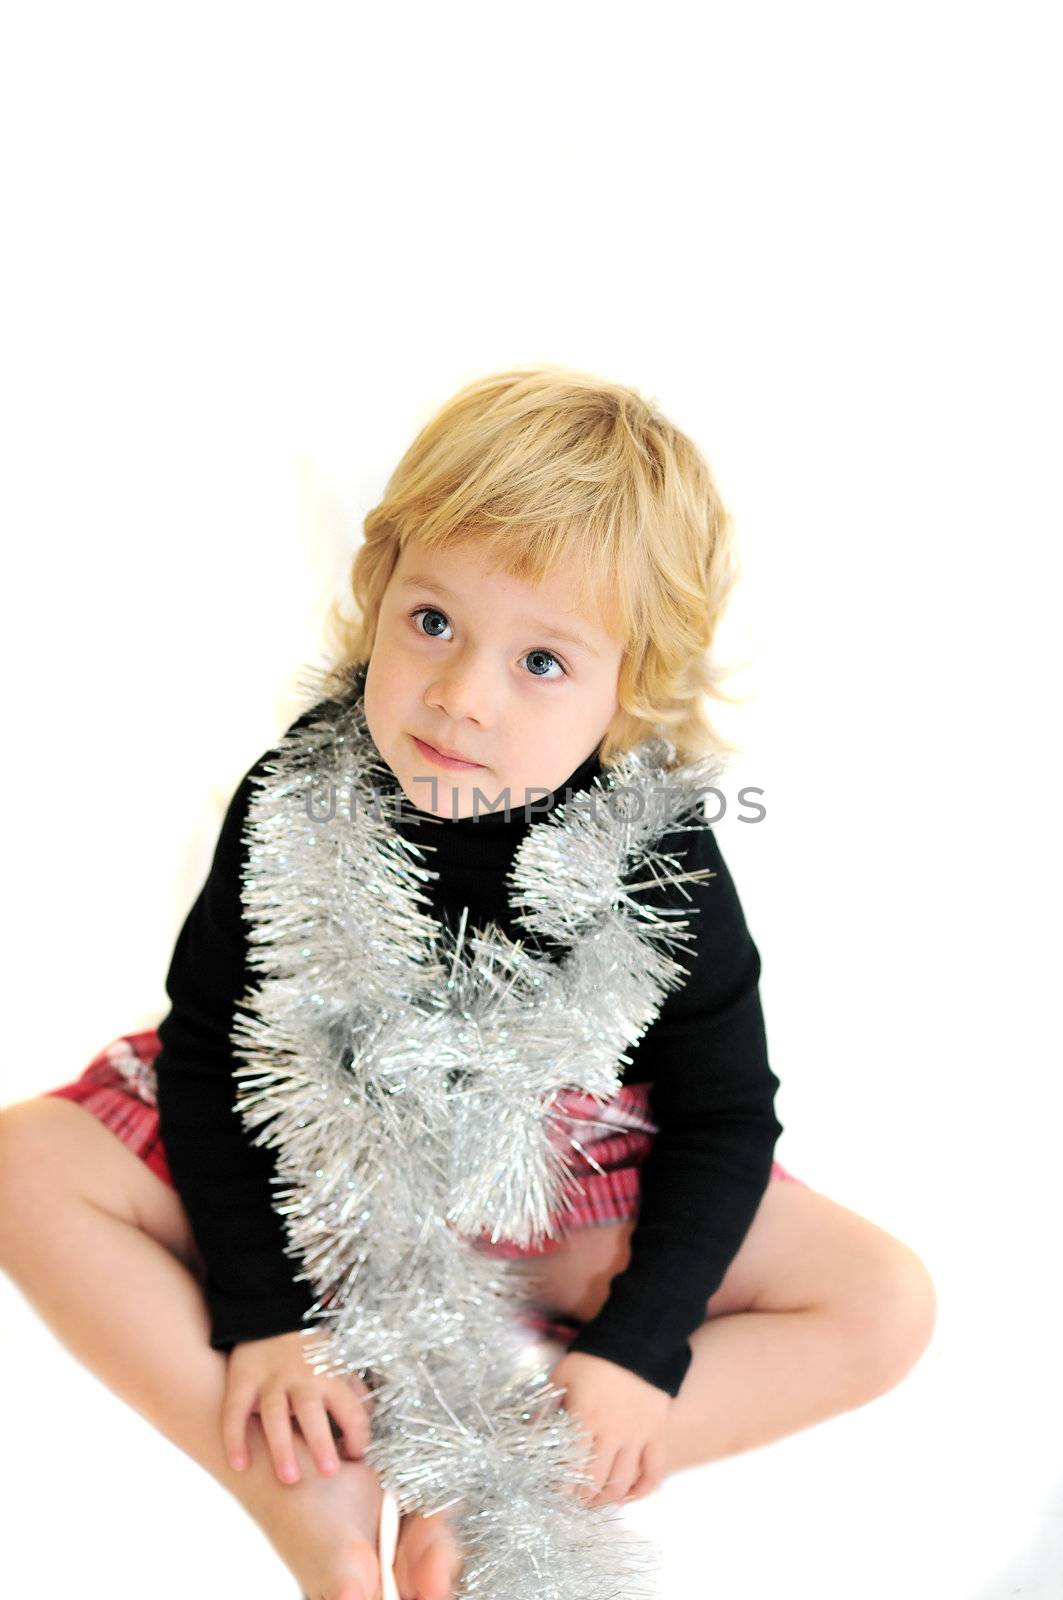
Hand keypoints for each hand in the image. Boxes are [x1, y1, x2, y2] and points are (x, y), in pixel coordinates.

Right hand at [222, 1329, 372, 1484]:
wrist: (269, 1314)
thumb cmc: (309, 1350)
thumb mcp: (338, 1361)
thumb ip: (353, 1391)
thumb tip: (368, 1422)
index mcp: (330, 1375)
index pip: (351, 1408)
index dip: (358, 1435)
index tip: (357, 1457)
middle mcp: (301, 1377)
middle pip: (311, 1410)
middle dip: (321, 1441)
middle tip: (329, 1473)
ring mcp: (269, 1380)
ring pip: (274, 1414)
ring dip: (281, 1447)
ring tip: (289, 1479)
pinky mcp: (242, 1380)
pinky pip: (235, 1411)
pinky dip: (235, 1437)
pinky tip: (239, 1465)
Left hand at [549, 1350, 669, 1504]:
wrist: (637, 1341)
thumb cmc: (593, 1358)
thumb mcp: (562, 1376)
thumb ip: (545, 1405)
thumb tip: (527, 1429)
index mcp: (585, 1420)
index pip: (570, 1469)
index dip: (561, 1488)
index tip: (553, 1491)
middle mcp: (611, 1435)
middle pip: (596, 1484)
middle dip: (581, 1499)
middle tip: (572, 1499)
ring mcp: (637, 1437)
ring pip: (623, 1484)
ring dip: (607, 1499)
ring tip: (595, 1500)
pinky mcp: (657, 1435)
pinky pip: (653, 1473)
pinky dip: (642, 1490)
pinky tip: (628, 1495)